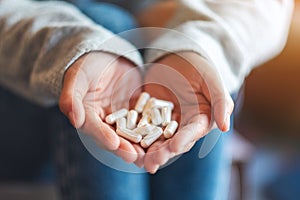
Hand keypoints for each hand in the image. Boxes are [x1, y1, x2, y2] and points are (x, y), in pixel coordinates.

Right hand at [59, 52, 144, 163]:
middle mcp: (104, 122)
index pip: (94, 128)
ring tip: (150, 155)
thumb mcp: (77, 77)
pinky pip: (144, 123)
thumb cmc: (88, 65)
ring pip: (130, 135)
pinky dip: (152, 131)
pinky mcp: (136, 113)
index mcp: (87, 115)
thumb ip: (72, 97)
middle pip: (113, 137)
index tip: (113, 143)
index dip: (103, 136)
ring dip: (139, 146)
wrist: (108, 57)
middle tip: (136, 157)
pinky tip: (162, 138)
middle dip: (124, 148)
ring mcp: (121, 119)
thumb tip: (73, 120)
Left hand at [143, 52, 233, 172]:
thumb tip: (226, 128)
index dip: (184, 140)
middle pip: (173, 141)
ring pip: (157, 139)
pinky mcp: (149, 116)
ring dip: (149, 151)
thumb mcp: (211, 79)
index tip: (175, 147)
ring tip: (139, 160)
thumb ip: (220, 101)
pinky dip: (135, 136)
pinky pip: (142, 127)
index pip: (193, 132)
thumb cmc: (198, 65)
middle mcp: (183, 125)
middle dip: (164, 152)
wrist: (176, 55)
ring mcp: (165, 122)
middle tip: (152, 162)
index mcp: (200, 119)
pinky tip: (127, 144)